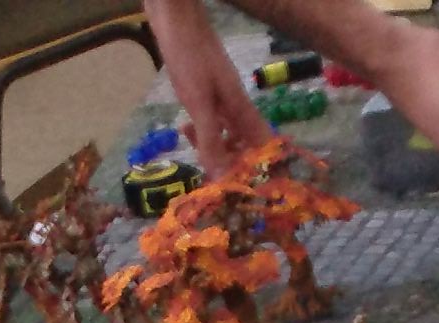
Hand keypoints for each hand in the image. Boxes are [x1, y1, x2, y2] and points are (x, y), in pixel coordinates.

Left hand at [149, 0, 271, 168]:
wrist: (174, 17)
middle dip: (233, 163)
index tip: (248, 190)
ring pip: (227, 134)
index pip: (264, 145)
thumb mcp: (199, 103)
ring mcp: (221, 98)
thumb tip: (222, 179)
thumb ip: (211, 140)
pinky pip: (212, 121)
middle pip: (246, 144)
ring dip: (214, 147)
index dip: (262, 168)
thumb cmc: (190, 56)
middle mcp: (236, 106)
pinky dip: (202, 131)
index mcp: (241, 109)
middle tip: (213, 177)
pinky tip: (187, 129)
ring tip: (195, 148)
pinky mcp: (206, 92)